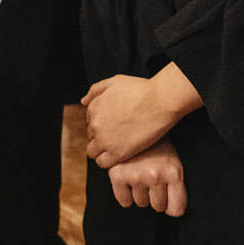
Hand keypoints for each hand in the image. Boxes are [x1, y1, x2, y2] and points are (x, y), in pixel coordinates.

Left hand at [83, 65, 200, 167]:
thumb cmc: (142, 90)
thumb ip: (96, 90)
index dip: (101, 123)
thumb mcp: (115, 81)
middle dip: (101, 135)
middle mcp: (96, 125)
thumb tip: (84, 101)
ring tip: (116, 146)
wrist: (160, 102)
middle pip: (92, 135)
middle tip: (118, 133)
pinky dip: (107, 160)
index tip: (113, 123)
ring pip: (93, 151)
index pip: (90, 121)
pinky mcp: (117, 153)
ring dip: (101, 150)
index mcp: (94, 108)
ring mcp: (105, 140)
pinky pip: (102, 163)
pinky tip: (118, 155)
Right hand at [106, 139, 187, 215]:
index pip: (176, 209)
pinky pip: (124, 200)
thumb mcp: (173, 160)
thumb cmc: (157, 143)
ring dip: (141, 193)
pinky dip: (125, 194)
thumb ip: (176, 186)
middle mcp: (155, 176)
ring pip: (141, 202)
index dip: (172, 206)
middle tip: (152, 177)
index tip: (170, 202)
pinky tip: (129, 179)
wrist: (136, 120)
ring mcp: (136, 176)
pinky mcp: (118, 175)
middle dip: (156, 196)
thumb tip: (171, 213)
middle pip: (158, 206)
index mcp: (173, 172)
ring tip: (140, 174)